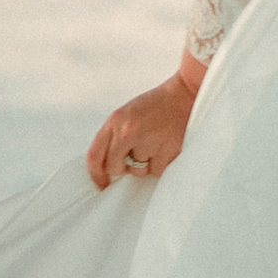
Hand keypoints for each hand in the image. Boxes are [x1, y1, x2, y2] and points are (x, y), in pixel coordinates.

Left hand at [87, 54, 205, 189]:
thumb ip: (113, 136)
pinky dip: (160, 163)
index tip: (101, 182)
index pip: (94, 155)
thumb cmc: (156, 104)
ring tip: (154, 143)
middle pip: (114, 167)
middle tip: (135, 153)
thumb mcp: (126, 114)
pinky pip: (156, 171)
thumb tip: (106, 163)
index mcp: (115, 120)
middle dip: (123, 166)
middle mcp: (127, 131)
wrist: (184, 95)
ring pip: (137, 171)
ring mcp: (147, 142)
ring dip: (144, 164)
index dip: (95, 174)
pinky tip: (165, 146)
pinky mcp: (165, 151)